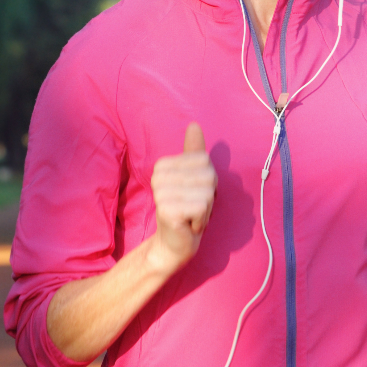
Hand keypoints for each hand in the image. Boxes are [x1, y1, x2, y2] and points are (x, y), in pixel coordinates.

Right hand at [148, 122, 217, 275]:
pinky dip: (201, 219)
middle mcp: (159, 176)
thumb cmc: (187, 208)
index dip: (208, 180)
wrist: (173, 242)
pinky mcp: (167, 210)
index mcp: (164, 165)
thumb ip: (193, 152)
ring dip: (205, 209)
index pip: (205, 161)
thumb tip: (194, 125)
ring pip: (206, 193)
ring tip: (191, 215)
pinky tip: (189, 224)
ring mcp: (161, 193)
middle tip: (193, 208)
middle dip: (208, 196)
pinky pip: (202, 207)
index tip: (194, 193)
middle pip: (207, 177)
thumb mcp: (194, 177)